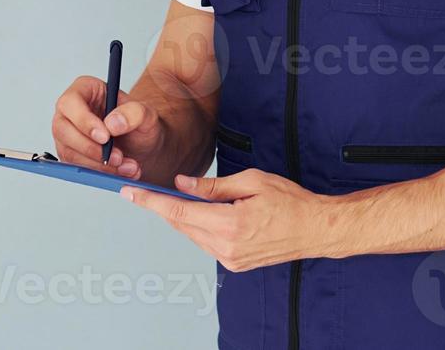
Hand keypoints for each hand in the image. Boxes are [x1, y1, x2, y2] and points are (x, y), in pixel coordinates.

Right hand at [51, 75, 164, 179]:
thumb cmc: (140, 123)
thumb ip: (134, 113)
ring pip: (69, 152)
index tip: (105, 137)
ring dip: (99, 165)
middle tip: (117, 157)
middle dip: (91, 148)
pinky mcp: (71, 155)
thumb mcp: (146, 113)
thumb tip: (112, 124)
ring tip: (127, 166)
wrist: (143, 144)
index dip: (84, 120)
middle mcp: (70, 112)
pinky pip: (77, 168)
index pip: (71, 102)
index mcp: (85, 90)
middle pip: (63, 130)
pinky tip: (121, 172)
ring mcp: (68, 135)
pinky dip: (100, 173)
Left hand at [122, 169, 341, 271]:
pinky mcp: (234, 264)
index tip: (130, 194)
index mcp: (230, 224)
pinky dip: (201, 227)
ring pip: (192, 235)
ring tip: (191, 198)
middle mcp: (226, 247)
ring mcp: (230, 259)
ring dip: (185, 217)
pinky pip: (206, 243)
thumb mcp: (252, 181)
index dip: (151, 202)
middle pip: (181, 225)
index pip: (178, 212)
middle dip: (166, 206)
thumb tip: (183, 183)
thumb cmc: (290, 202)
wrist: (314, 229)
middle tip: (153, 190)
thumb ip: (213, 185)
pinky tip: (210, 214)